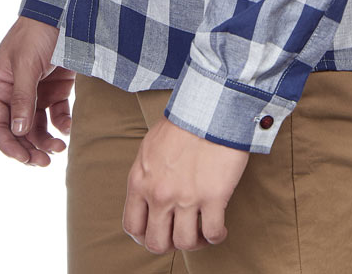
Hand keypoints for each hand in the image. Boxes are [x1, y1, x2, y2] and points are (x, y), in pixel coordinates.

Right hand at [0, 16, 74, 165]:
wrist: (66, 8)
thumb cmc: (38, 31)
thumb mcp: (26, 63)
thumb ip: (22, 97)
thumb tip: (18, 131)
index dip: (8, 145)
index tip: (24, 159)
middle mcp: (14, 90)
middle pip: (17, 130)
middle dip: (29, 148)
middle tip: (45, 162)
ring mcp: (35, 89)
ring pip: (36, 126)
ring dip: (45, 140)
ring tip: (60, 149)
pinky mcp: (55, 87)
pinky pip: (55, 113)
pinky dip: (61, 124)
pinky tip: (68, 128)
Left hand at [122, 113, 249, 252]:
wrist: (209, 107)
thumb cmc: (182, 122)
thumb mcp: (150, 147)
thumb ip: (146, 175)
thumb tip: (149, 194)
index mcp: (140, 181)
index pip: (133, 226)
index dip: (145, 236)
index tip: (158, 233)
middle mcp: (160, 194)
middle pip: (156, 242)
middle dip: (169, 243)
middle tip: (181, 234)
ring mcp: (186, 198)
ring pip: (185, 243)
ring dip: (194, 242)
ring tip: (202, 233)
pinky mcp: (213, 197)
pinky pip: (212, 233)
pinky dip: (216, 237)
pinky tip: (219, 229)